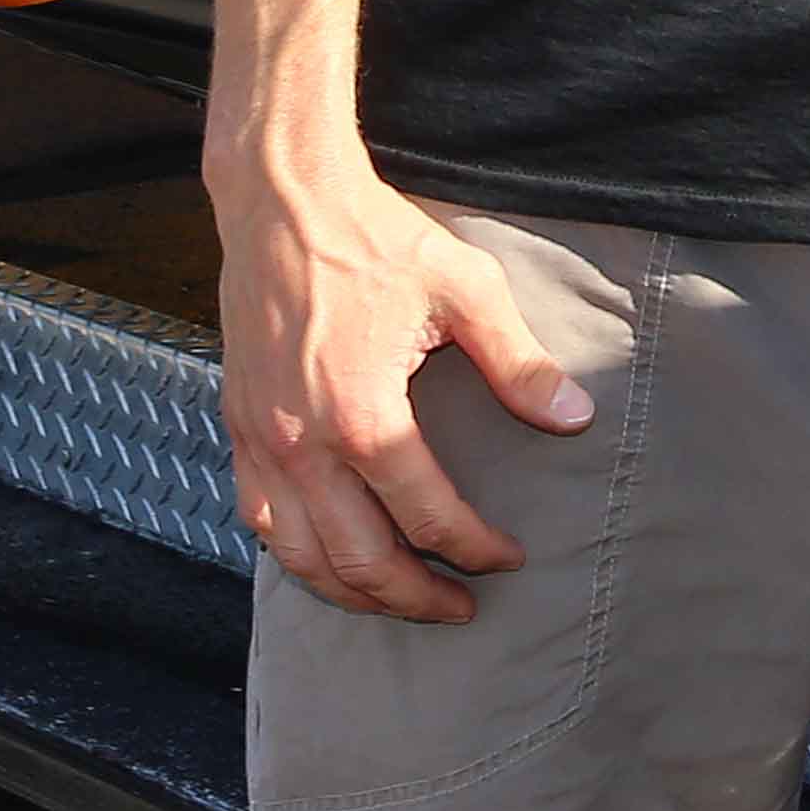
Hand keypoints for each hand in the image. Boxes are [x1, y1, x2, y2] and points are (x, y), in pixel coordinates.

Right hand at [212, 145, 590, 621]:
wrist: (283, 201)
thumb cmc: (376, 238)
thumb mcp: (464, 288)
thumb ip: (518, 362)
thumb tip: (572, 417)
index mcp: (361, 416)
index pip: (425, 514)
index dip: (473, 547)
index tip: (508, 559)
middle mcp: (300, 445)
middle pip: (359, 559)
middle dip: (414, 596)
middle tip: (461, 609)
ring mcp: (260, 443)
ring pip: (300, 557)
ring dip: (353, 592)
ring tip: (401, 602)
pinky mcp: (237, 430)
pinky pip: (260, 522)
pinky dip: (298, 557)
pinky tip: (331, 562)